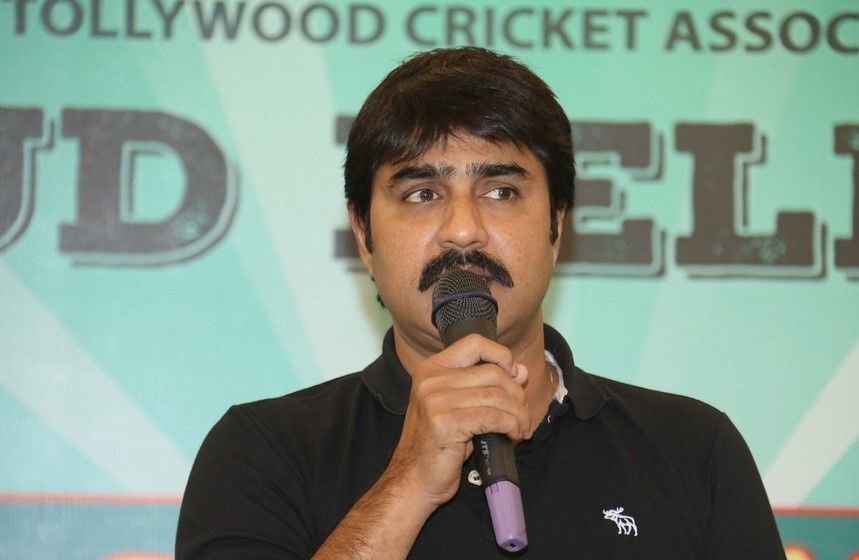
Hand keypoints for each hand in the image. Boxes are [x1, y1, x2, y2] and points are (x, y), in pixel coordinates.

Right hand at [387, 334, 530, 507]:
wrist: (413, 479)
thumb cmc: (438, 446)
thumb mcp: (460, 408)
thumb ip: (486, 386)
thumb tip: (520, 371)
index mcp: (431, 369)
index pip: (475, 343)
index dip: (501, 355)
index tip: (514, 375)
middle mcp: (431, 379)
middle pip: (493, 373)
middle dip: (517, 395)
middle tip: (521, 415)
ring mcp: (436, 400)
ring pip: (497, 396)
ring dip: (518, 414)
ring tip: (520, 429)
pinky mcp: (446, 422)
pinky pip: (494, 417)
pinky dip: (511, 426)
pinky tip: (513, 436)